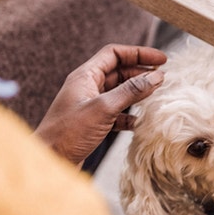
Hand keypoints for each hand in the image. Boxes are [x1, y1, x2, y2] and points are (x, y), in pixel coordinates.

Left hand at [33, 44, 166, 164]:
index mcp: (85, 76)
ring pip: (119, 92)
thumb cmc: (68, 133)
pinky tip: (141, 122)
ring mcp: (90, 105)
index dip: (139, 53)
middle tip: (163, 78)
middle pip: (119, 71)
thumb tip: (156, 76)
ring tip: (157, 96)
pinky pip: (116, 113)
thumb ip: (130, 91)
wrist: (50, 161)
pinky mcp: (93, 122)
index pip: (114, 54)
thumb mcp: (103, 108)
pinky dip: (130, 115)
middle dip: (141, 73)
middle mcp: (87, 87)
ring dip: (138, 93)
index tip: (161, 59)